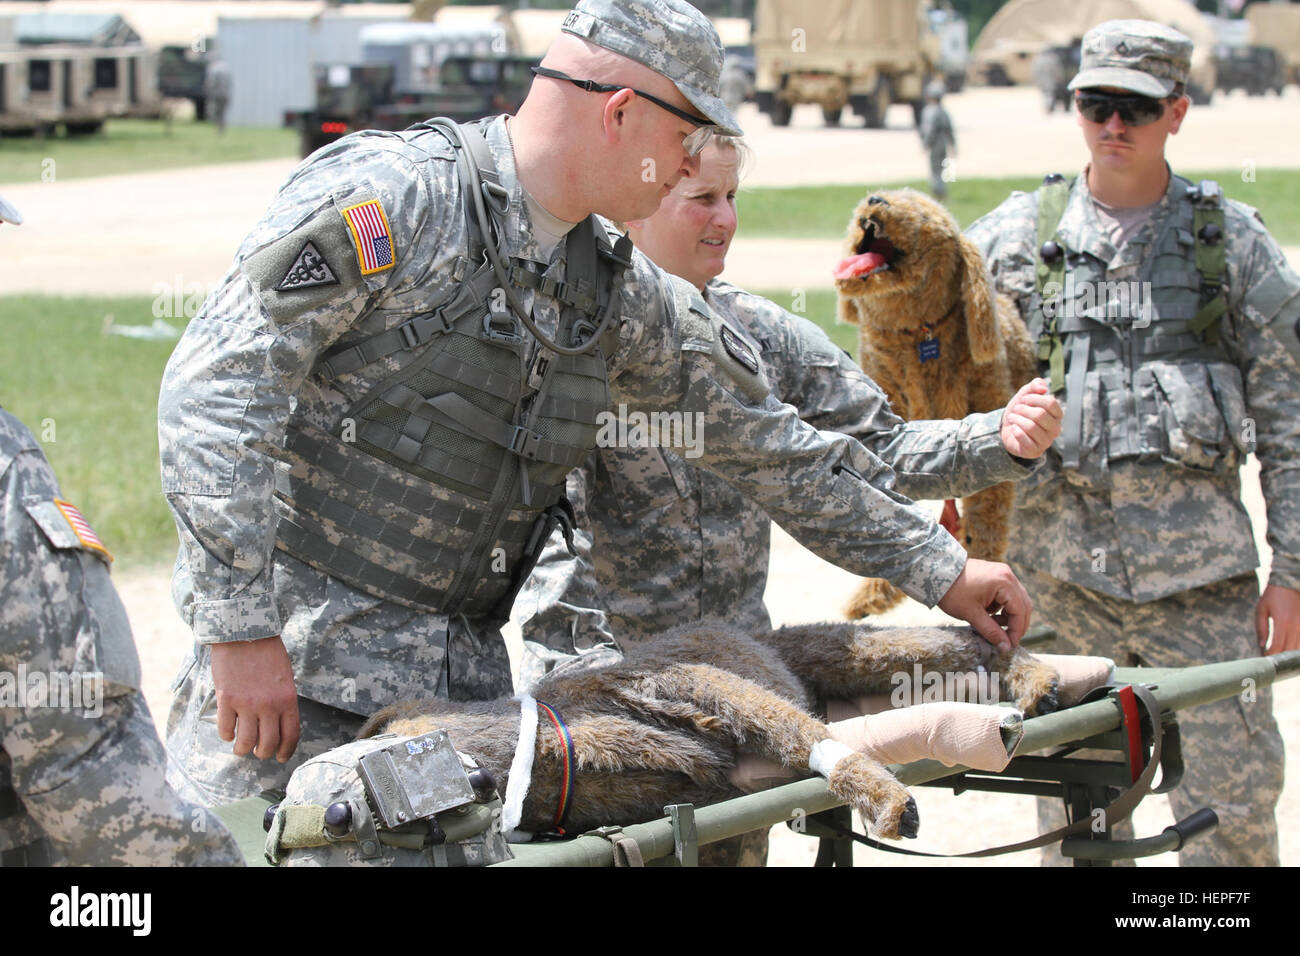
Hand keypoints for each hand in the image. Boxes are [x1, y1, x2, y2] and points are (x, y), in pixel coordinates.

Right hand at [210, 636, 300, 761]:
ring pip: (245, 742)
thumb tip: (277, 725)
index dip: (285, 751)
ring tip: (240, 748)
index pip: (290, 735)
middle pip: (267, 744)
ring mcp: (247, 703)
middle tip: (258, 751)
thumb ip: (282, 701)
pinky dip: (226, 735)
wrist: (245, 632)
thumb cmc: (268, 652)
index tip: (280, 757)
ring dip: (242, 749)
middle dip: (262, 753)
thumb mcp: (285, 677)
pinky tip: (228, 732)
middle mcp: (269, 705)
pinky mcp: (226, 699)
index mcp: (287, 699)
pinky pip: (226, 729)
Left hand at [937, 558, 1031, 652]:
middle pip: (1023, 604)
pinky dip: (1003, 607)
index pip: (1020, 611)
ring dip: (1010, 615)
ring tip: (994, 626)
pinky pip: (1008, 594)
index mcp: (1004, 582)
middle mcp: (1007, 575)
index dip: (1017, 630)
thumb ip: (991, 631)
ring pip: (1016, 600)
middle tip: (1007, 640)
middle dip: (1016, 624)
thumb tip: (1005, 647)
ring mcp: (1003, 573)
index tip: (1010, 645)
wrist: (935, 572)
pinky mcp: (996, 574)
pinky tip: (990, 614)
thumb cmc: (952, 592)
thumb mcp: (972, 614)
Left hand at [1001, 378, 1062, 458]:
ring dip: (1017, 419)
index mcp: (1057, 414)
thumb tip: (1043, 387)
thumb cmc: (1020, 412)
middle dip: (1023, 409)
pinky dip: (1015, 431)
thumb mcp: (1025, 395)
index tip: (1023, 399)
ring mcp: (1047, 441)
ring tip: (1012, 418)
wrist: (1008, 430)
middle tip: (1015, 409)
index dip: (1034, 398)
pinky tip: (1013, 429)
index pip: (1051, 403)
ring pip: (1031, 427)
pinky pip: (1024, 439)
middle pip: (1040, 415)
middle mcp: (1056, 429)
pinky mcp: (1035, 451)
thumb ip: (1034, 386)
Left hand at [1256, 585, 1299, 654]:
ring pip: (1298, 647)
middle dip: (1280, 657)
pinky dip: (1297, 647)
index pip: (1278, 646)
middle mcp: (1295, 626)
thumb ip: (1261, 628)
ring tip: (1280, 656)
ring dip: (1289, 653)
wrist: (1289, 582)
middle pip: (1290, 649)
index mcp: (1282, 622)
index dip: (1272, 655)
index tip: (1265, 658)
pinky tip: (1290, 648)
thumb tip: (1262, 645)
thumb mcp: (1261, 609)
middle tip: (1272, 660)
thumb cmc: (1272, 595)